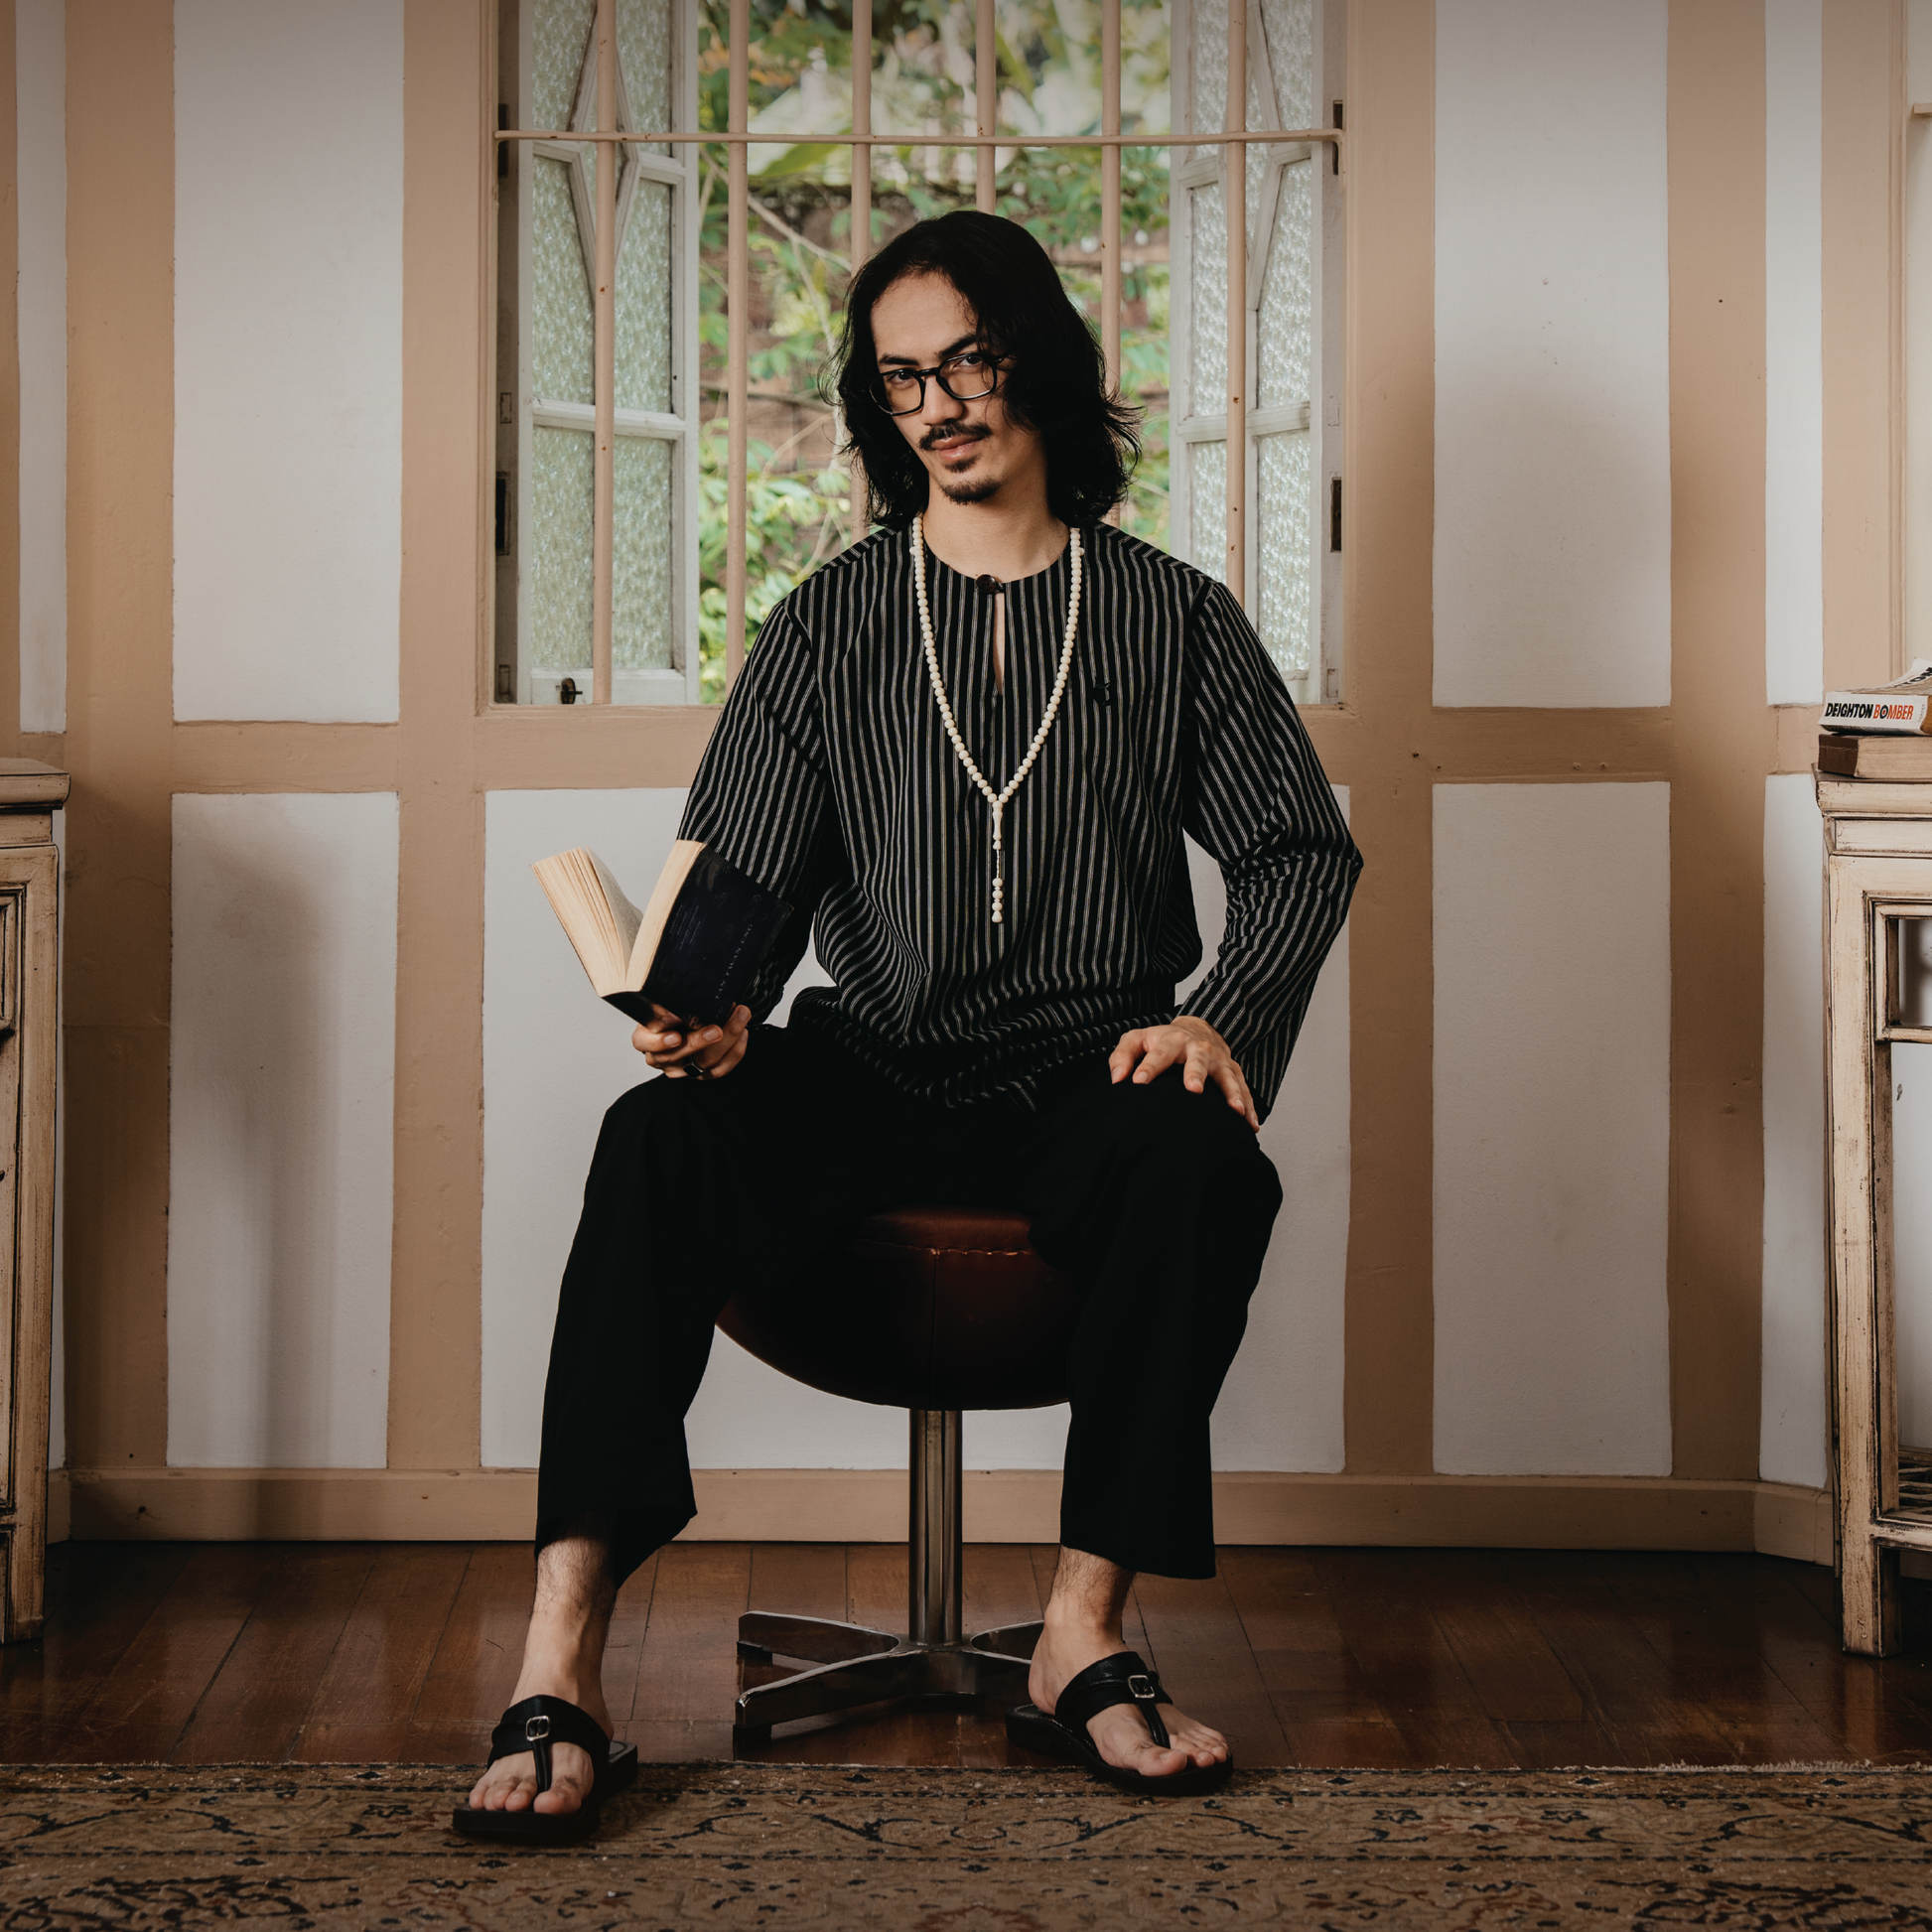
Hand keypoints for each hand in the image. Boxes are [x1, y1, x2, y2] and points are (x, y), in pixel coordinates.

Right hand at [633, 1003, 751, 1080]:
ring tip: (738, 1021)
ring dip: (726, 1042)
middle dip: (700, 1041)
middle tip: (717, 1028)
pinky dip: (735, 1052)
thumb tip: (686, 986)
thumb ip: (670, 998)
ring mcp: (681, 1068)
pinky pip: (719, 1069)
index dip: (660, 1042)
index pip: (645, 1043)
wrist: (680, 1022)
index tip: (675, 1035)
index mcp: (644, 1038)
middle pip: (678, 1055)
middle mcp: (660, 1057)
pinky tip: (742, 1033)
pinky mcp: (700, 1075)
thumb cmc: (669, 1011)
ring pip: (703, 1063)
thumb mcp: (663, 1001)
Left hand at [1108, 1015, 1257, 1129]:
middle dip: (1196, 1073)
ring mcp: (1219, 1060)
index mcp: (1172, 1041)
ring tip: (1235, 1111)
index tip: (1138, 1082)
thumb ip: (1122, 1057)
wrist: (1196, 1029)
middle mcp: (1198, 1049)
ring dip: (1232, 1092)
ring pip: (1227, 1076)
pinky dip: (1250, 1107)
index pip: (1158, 1054)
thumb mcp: (1137, 1041)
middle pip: (1198, 1060)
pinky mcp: (1233, 1071)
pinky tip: (1252, 1124)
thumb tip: (1117, 1079)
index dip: (1148, 1067)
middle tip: (1194, 1090)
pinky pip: (1244, 1089)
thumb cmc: (1160, 1041)